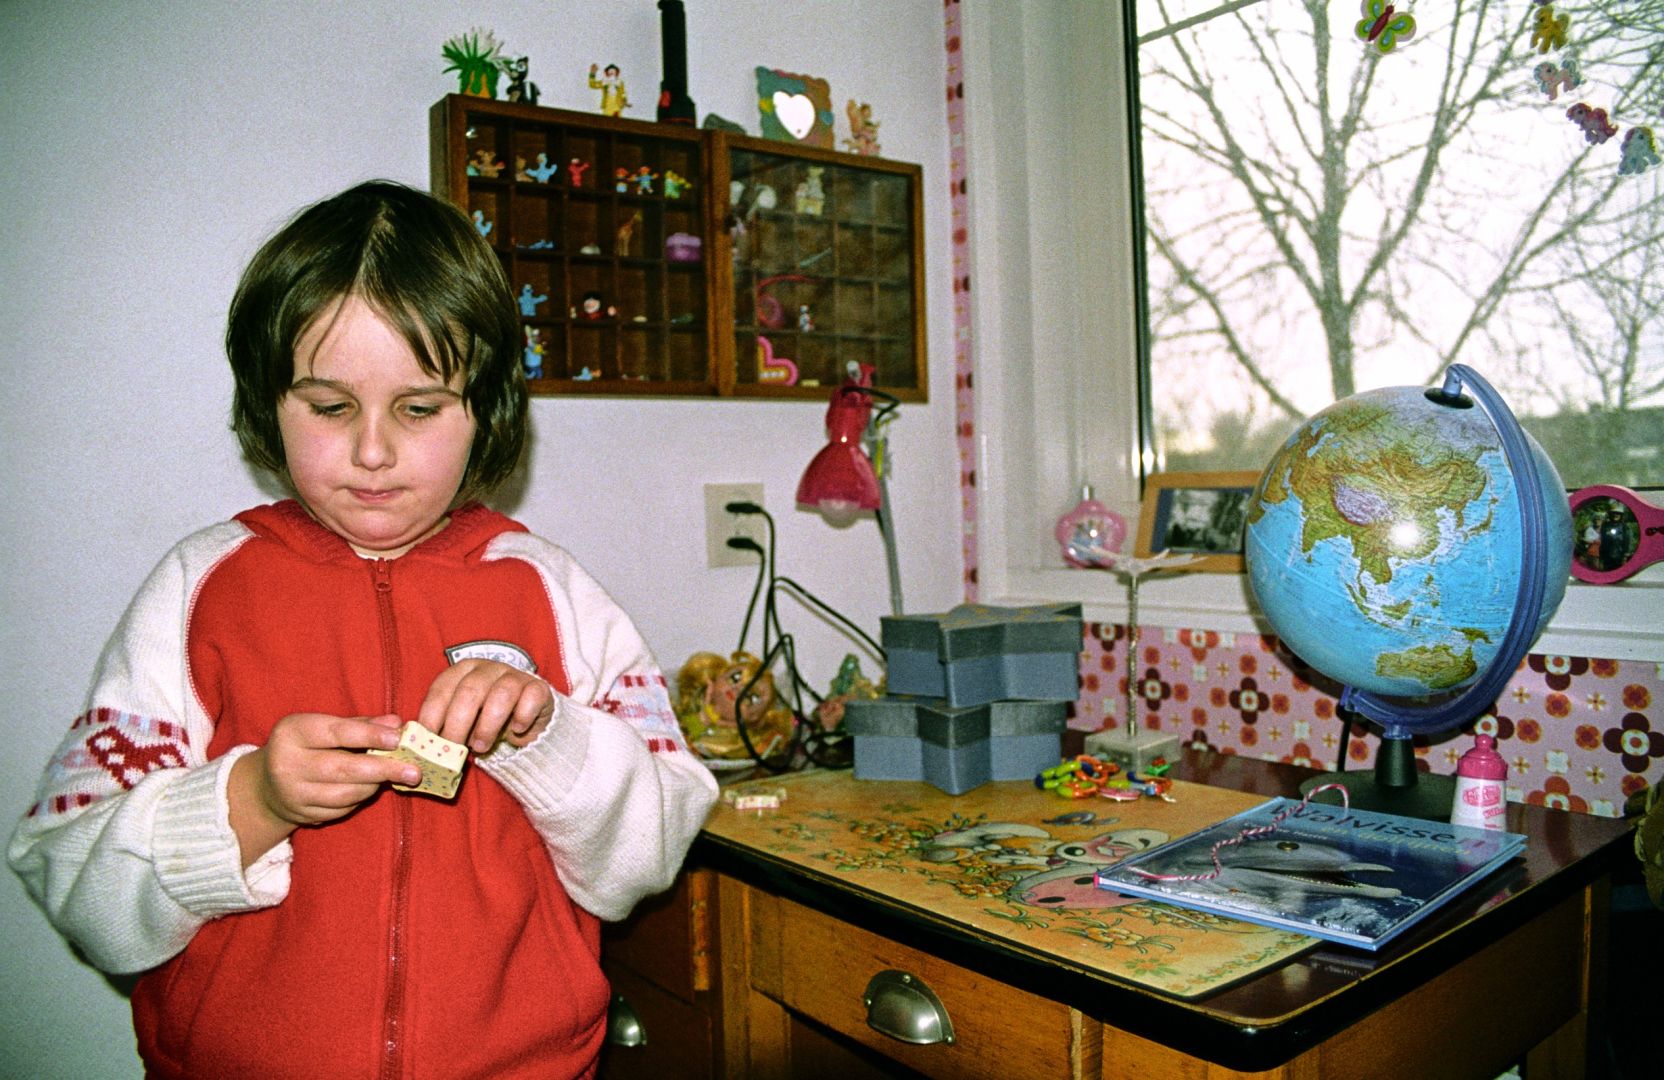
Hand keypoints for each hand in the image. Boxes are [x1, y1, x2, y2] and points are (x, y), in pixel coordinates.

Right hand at [228, 713, 413, 866]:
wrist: (267, 786)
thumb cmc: (306, 746)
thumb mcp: (324, 726)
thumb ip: (361, 724)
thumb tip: (396, 723)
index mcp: (293, 732)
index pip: (337, 733)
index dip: (370, 735)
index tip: (398, 738)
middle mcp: (287, 763)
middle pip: (342, 768)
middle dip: (382, 769)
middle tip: (413, 771)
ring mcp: (293, 793)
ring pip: (344, 793)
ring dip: (374, 785)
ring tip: (392, 776)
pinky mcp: (302, 815)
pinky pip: (341, 809)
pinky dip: (360, 799)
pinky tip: (370, 788)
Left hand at [416, 660, 554, 753]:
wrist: (523, 723)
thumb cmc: (483, 723)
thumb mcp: (459, 724)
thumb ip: (441, 728)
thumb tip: (417, 746)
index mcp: (462, 671)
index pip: (442, 687)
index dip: (432, 714)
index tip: (427, 740)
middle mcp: (488, 668)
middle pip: (470, 690)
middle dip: (458, 723)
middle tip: (454, 748)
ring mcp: (515, 675)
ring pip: (501, 694)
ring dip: (488, 725)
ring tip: (482, 748)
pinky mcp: (539, 688)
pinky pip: (531, 698)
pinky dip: (522, 717)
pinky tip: (515, 732)